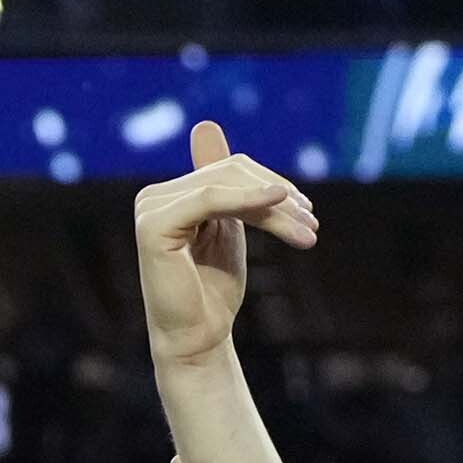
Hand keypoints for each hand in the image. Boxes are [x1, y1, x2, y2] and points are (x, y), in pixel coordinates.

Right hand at [130, 119, 320, 372]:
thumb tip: (205, 124)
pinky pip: (209, 198)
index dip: (272, 184)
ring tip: (307, 233)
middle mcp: (152, 196)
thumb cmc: (213, 290)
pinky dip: (247, 198)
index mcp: (168, 194)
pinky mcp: (153, 226)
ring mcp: (150, 209)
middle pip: (230, 173)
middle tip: (313, 226)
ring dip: (275, 207)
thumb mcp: (226, 227)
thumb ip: (226, 184)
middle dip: (278, 196)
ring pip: (226, 185)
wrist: (197, 337)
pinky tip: (280, 202)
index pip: (229, 169)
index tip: (307, 211)